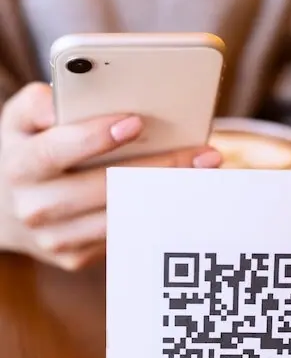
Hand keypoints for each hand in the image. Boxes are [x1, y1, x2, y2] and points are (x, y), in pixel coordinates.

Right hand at [0, 83, 220, 270]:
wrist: (9, 210)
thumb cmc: (28, 151)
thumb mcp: (20, 121)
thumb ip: (38, 104)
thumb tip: (68, 99)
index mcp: (19, 167)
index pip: (54, 151)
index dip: (94, 138)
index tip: (136, 122)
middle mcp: (34, 209)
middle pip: (102, 190)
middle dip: (155, 169)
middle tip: (200, 152)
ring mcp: (55, 240)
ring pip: (120, 218)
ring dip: (166, 196)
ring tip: (203, 173)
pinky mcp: (75, 258)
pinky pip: (123, 236)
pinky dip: (157, 216)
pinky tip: (185, 196)